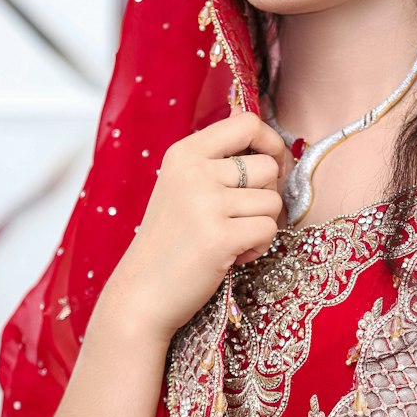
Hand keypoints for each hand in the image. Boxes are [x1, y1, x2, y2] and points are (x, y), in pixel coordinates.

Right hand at [100, 109, 289, 342]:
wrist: (141, 293)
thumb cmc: (171, 242)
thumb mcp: (183, 187)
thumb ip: (220, 164)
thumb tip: (275, 148)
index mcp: (184, 153)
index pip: (246, 123)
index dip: (270, 142)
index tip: (268, 167)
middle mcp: (194, 172)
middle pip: (268, 165)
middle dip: (266, 195)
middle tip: (240, 217)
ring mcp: (205, 203)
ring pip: (272, 201)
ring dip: (261, 224)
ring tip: (231, 239)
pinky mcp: (219, 237)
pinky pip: (268, 230)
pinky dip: (259, 247)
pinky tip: (233, 255)